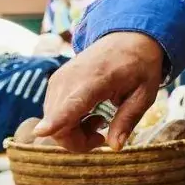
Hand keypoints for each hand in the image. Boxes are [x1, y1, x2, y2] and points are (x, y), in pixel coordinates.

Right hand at [37, 32, 166, 149]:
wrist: (127, 38)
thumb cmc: (139, 65)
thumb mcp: (145, 93)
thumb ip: (128, 119)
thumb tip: (114, 147)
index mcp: (96, 79)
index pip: (71, 103)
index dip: (55, 121)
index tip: (40, 132)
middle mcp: (70, 79)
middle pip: (58, 124)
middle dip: (79, 142)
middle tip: (104, 135)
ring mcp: (59, 80)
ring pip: (53, 122)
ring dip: (75, 132)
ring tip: (100, 120)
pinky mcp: (55, 83)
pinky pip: (53, 113)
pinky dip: (69, 122)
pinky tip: (89, 113)